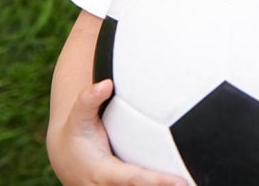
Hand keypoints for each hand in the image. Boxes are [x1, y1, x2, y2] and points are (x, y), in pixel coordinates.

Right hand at [48, 79, 187, 185]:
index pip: (135, 179)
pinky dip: (159, 185)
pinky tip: (182, 184)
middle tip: (194, 184)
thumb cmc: (76, 133)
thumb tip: (106, 83)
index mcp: (103, 173)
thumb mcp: (78, 116)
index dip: (158, 182)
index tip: (180, 182)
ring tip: (194, 184)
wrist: (64, 157)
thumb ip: (89, 99)